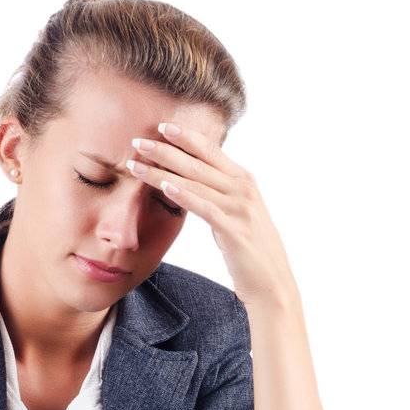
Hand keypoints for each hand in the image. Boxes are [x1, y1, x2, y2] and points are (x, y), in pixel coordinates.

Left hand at [125, 122, 296, 307]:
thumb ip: (218, 194)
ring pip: (195, 183)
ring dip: (163, 172)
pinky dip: (184, 195)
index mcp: (243, 180)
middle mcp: (242, 189)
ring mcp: (239, 208)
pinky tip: (165, 187)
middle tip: (137, 141)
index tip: (161, 126)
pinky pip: (204, 208)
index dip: (185, 137)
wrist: (271, 282)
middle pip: (198, 162)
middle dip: (166, 150)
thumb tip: (195, 183)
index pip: (210, 151)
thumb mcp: (236, 213)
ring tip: (137, 165)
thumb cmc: (250, 250)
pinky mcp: (234, 230)